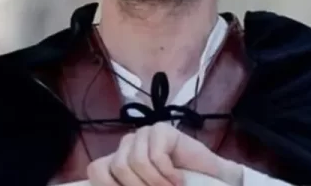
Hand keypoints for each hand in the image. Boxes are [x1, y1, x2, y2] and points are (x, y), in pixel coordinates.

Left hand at [87, 123, 242, 185]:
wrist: (212, 181)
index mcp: (118, 163)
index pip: (97, 170)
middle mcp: (127, 147)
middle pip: (116, 167)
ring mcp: (144, 135)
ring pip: (134, 161)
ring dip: (155, 183)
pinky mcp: (161, 129)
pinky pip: (155, 155)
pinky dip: (168, 174)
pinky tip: (180, 181)